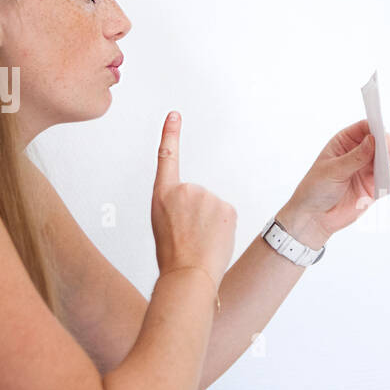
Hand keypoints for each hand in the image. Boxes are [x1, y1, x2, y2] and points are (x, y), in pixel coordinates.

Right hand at [150, 112, 236, 277]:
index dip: (170, 134)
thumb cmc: (173, 256)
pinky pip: (225, 216)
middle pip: (197, 198)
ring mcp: (207, 196)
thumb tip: (197, 210)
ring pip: (212, 208)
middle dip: (197, 215)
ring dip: (210, 224)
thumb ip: (178, 208)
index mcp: (163, 195)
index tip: (174, 115)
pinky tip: (213, 241)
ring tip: (200, 241)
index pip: (167, 157)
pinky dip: (222, 228)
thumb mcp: (163, 226)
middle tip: (189, 236)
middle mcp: (185, 190)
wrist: (189, 273)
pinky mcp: (226, 206)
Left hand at [280, 119, 389, 244]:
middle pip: (382, 141)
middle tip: (386, 153)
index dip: (375, 127)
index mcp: (345, 143)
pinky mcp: (374, 186)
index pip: (365, 128)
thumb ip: (355, 156)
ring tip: (385, 169)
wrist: (315, 217)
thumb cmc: (316, 189)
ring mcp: (368, 170)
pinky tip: (384, 182)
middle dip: (387, 145)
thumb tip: (373, 140)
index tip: (382, 133)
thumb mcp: (333, 170)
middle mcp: (359, 154)